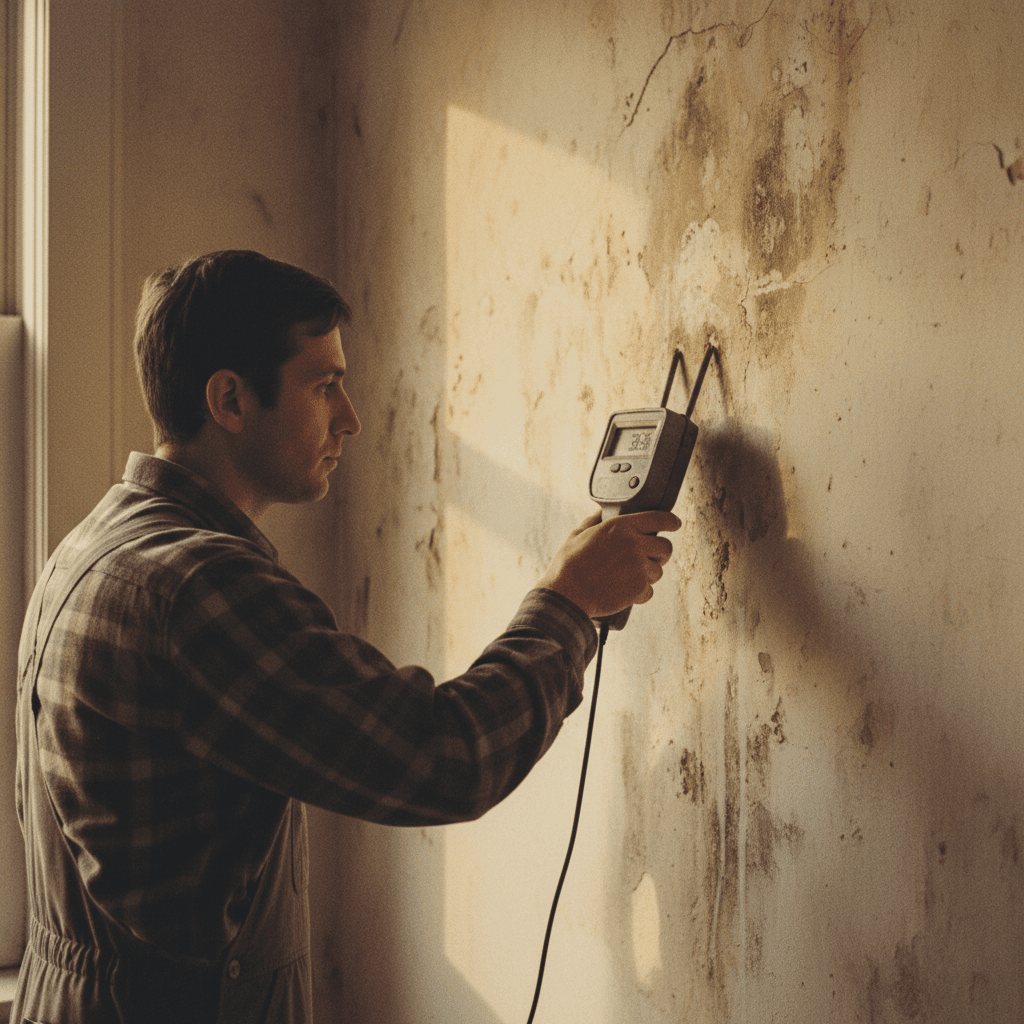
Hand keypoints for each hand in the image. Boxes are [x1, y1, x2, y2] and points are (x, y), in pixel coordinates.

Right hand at [537, 509, 680, 619]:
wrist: (566, 594)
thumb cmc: (568, 565)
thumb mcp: (577, 534)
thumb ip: (593, 521)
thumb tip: (600, 512)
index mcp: (620, 527)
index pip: (658, 518)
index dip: (671, 521)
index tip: (675, 524)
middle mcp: (633, 544)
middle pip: (666, 547)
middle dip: (659, 554)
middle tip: (647, 558)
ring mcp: (638, 566)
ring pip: (658, 571)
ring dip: (646, 576)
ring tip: (625, 578)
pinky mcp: (639, 587)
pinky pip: (649, 591)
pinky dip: (639, 594)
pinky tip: (622, 591)